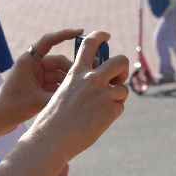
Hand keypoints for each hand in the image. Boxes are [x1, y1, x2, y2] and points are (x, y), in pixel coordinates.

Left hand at [0, 29, 75, 132]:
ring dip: (67, 82)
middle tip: (87, 78)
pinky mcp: (37, 88)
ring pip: (58, 75)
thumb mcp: (38, 100)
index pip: (49, 41)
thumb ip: (60, 94)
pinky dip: (62, 89)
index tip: (80, 31)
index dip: (65, 34)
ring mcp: (35, 77)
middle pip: (58, 62)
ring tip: (81, 91)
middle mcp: (32, 66)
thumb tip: (82, 90)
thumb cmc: (12, 107)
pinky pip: (54, 84)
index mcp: (28, 61)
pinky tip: (73, 97)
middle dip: (71, 70)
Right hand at [28, 30, 127, 164]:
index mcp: (76, 72)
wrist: (52, 140)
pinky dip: (112, 114)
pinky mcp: (111, 110)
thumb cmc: (53, 120)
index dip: (100, 35)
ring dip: (116, 98)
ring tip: (100, 111)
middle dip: (123, 69)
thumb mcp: (64, 92)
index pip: (90, 44)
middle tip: (118, 79)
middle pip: (121, 61)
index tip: (106, 35)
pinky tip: (98, 121)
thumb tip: (103, 81)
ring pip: (123, 89)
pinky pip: (120, 107)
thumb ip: (82, 83)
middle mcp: (92, 79)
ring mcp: (103, 93)